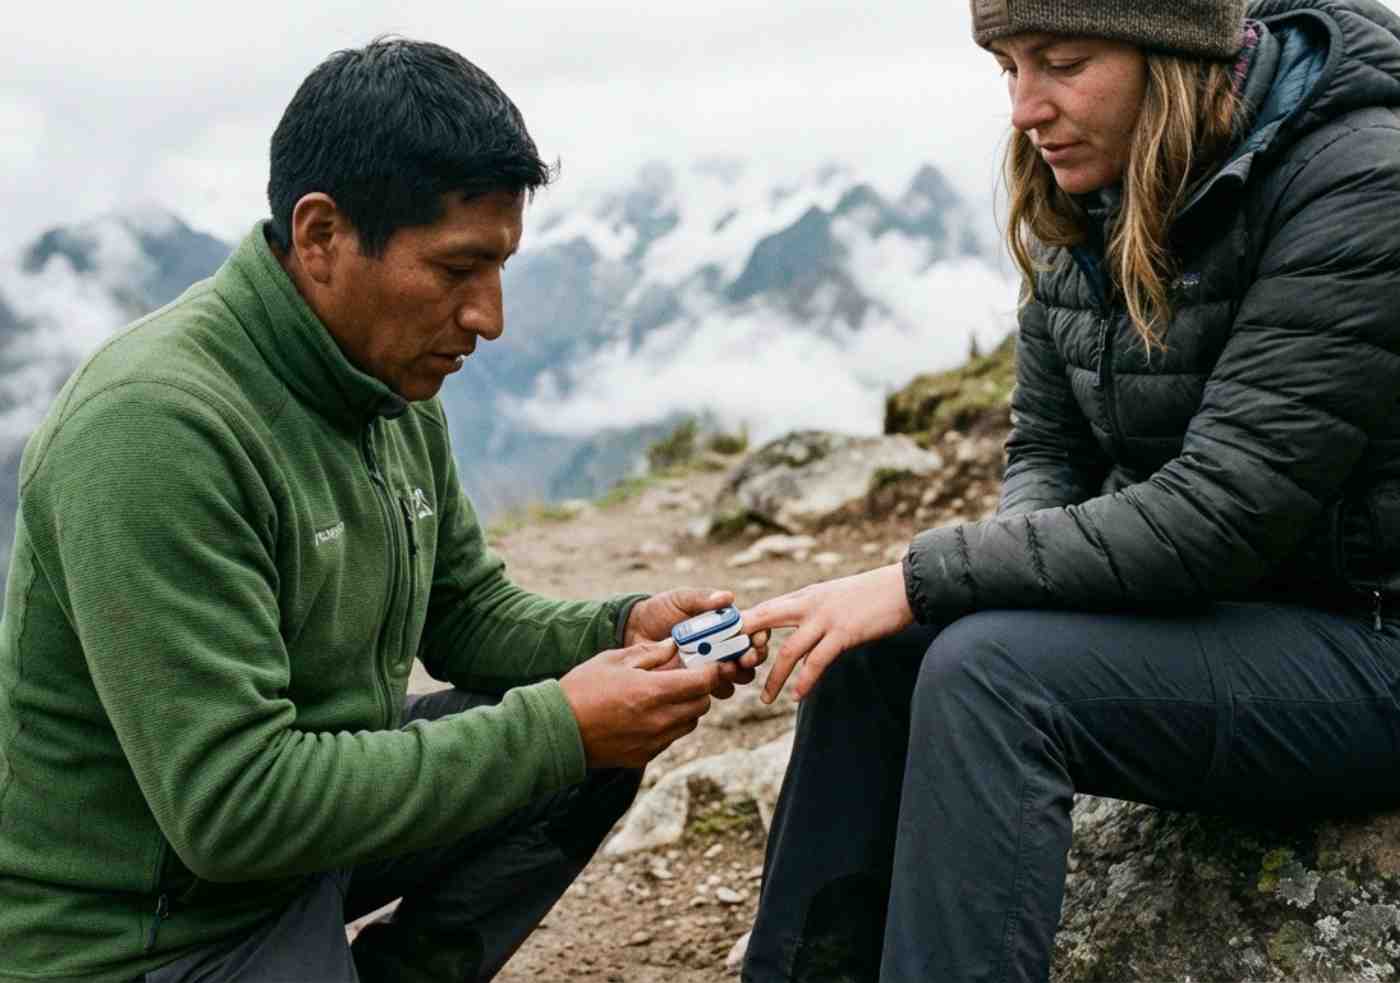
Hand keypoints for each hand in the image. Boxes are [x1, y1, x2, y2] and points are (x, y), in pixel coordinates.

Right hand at [560, 639, 722, 768]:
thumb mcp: (614, 660)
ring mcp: (653, 741)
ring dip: (686, 708)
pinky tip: (649, 713)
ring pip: (690, 723)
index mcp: (653, 692)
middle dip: (699, 689)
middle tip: (686, 677)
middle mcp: (659, 720)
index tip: (711, 663)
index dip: (712, 671)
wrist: (557, 730)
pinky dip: (670, 725)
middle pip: (702, 704)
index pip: (703, 683)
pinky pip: (671, 738)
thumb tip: (673, 646)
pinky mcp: (644, 755)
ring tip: (665, 695)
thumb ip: (648, 653)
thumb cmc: (582, 689)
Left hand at [624, 588, 769, 697]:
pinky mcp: (697, 683)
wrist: (633, 631)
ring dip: (737, 674)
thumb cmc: (659, 610)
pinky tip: (708, 682)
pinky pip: (715, 690)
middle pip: (752, 656)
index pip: (754, 630)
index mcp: (725, 624)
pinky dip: (716, 688)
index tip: (757, 638)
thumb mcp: (680, 599)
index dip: (760, 635)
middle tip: (745, 658)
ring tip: (727, 670)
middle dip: (753, 658)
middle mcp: (724, 646)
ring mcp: (712, 666)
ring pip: (738, 676)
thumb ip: (702, 599)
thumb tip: (728, 597)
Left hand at [741, 563, 914, 703]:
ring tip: (764, 699)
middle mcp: (809, 603)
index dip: (744, 626)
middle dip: (743, 643)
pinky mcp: (844, 632)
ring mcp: (826, 617)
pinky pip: (818, 660)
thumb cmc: (871, 595)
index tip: (728, 646)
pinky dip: (806, 679)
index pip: (764, 608)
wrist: (905, 586)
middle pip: (764, 619)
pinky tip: (798, 695)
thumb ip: (812, 613)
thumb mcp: (834, 598)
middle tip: (727, 667)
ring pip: (789, 649)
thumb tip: (798, 639)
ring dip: (774, 676)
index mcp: (805, 595)